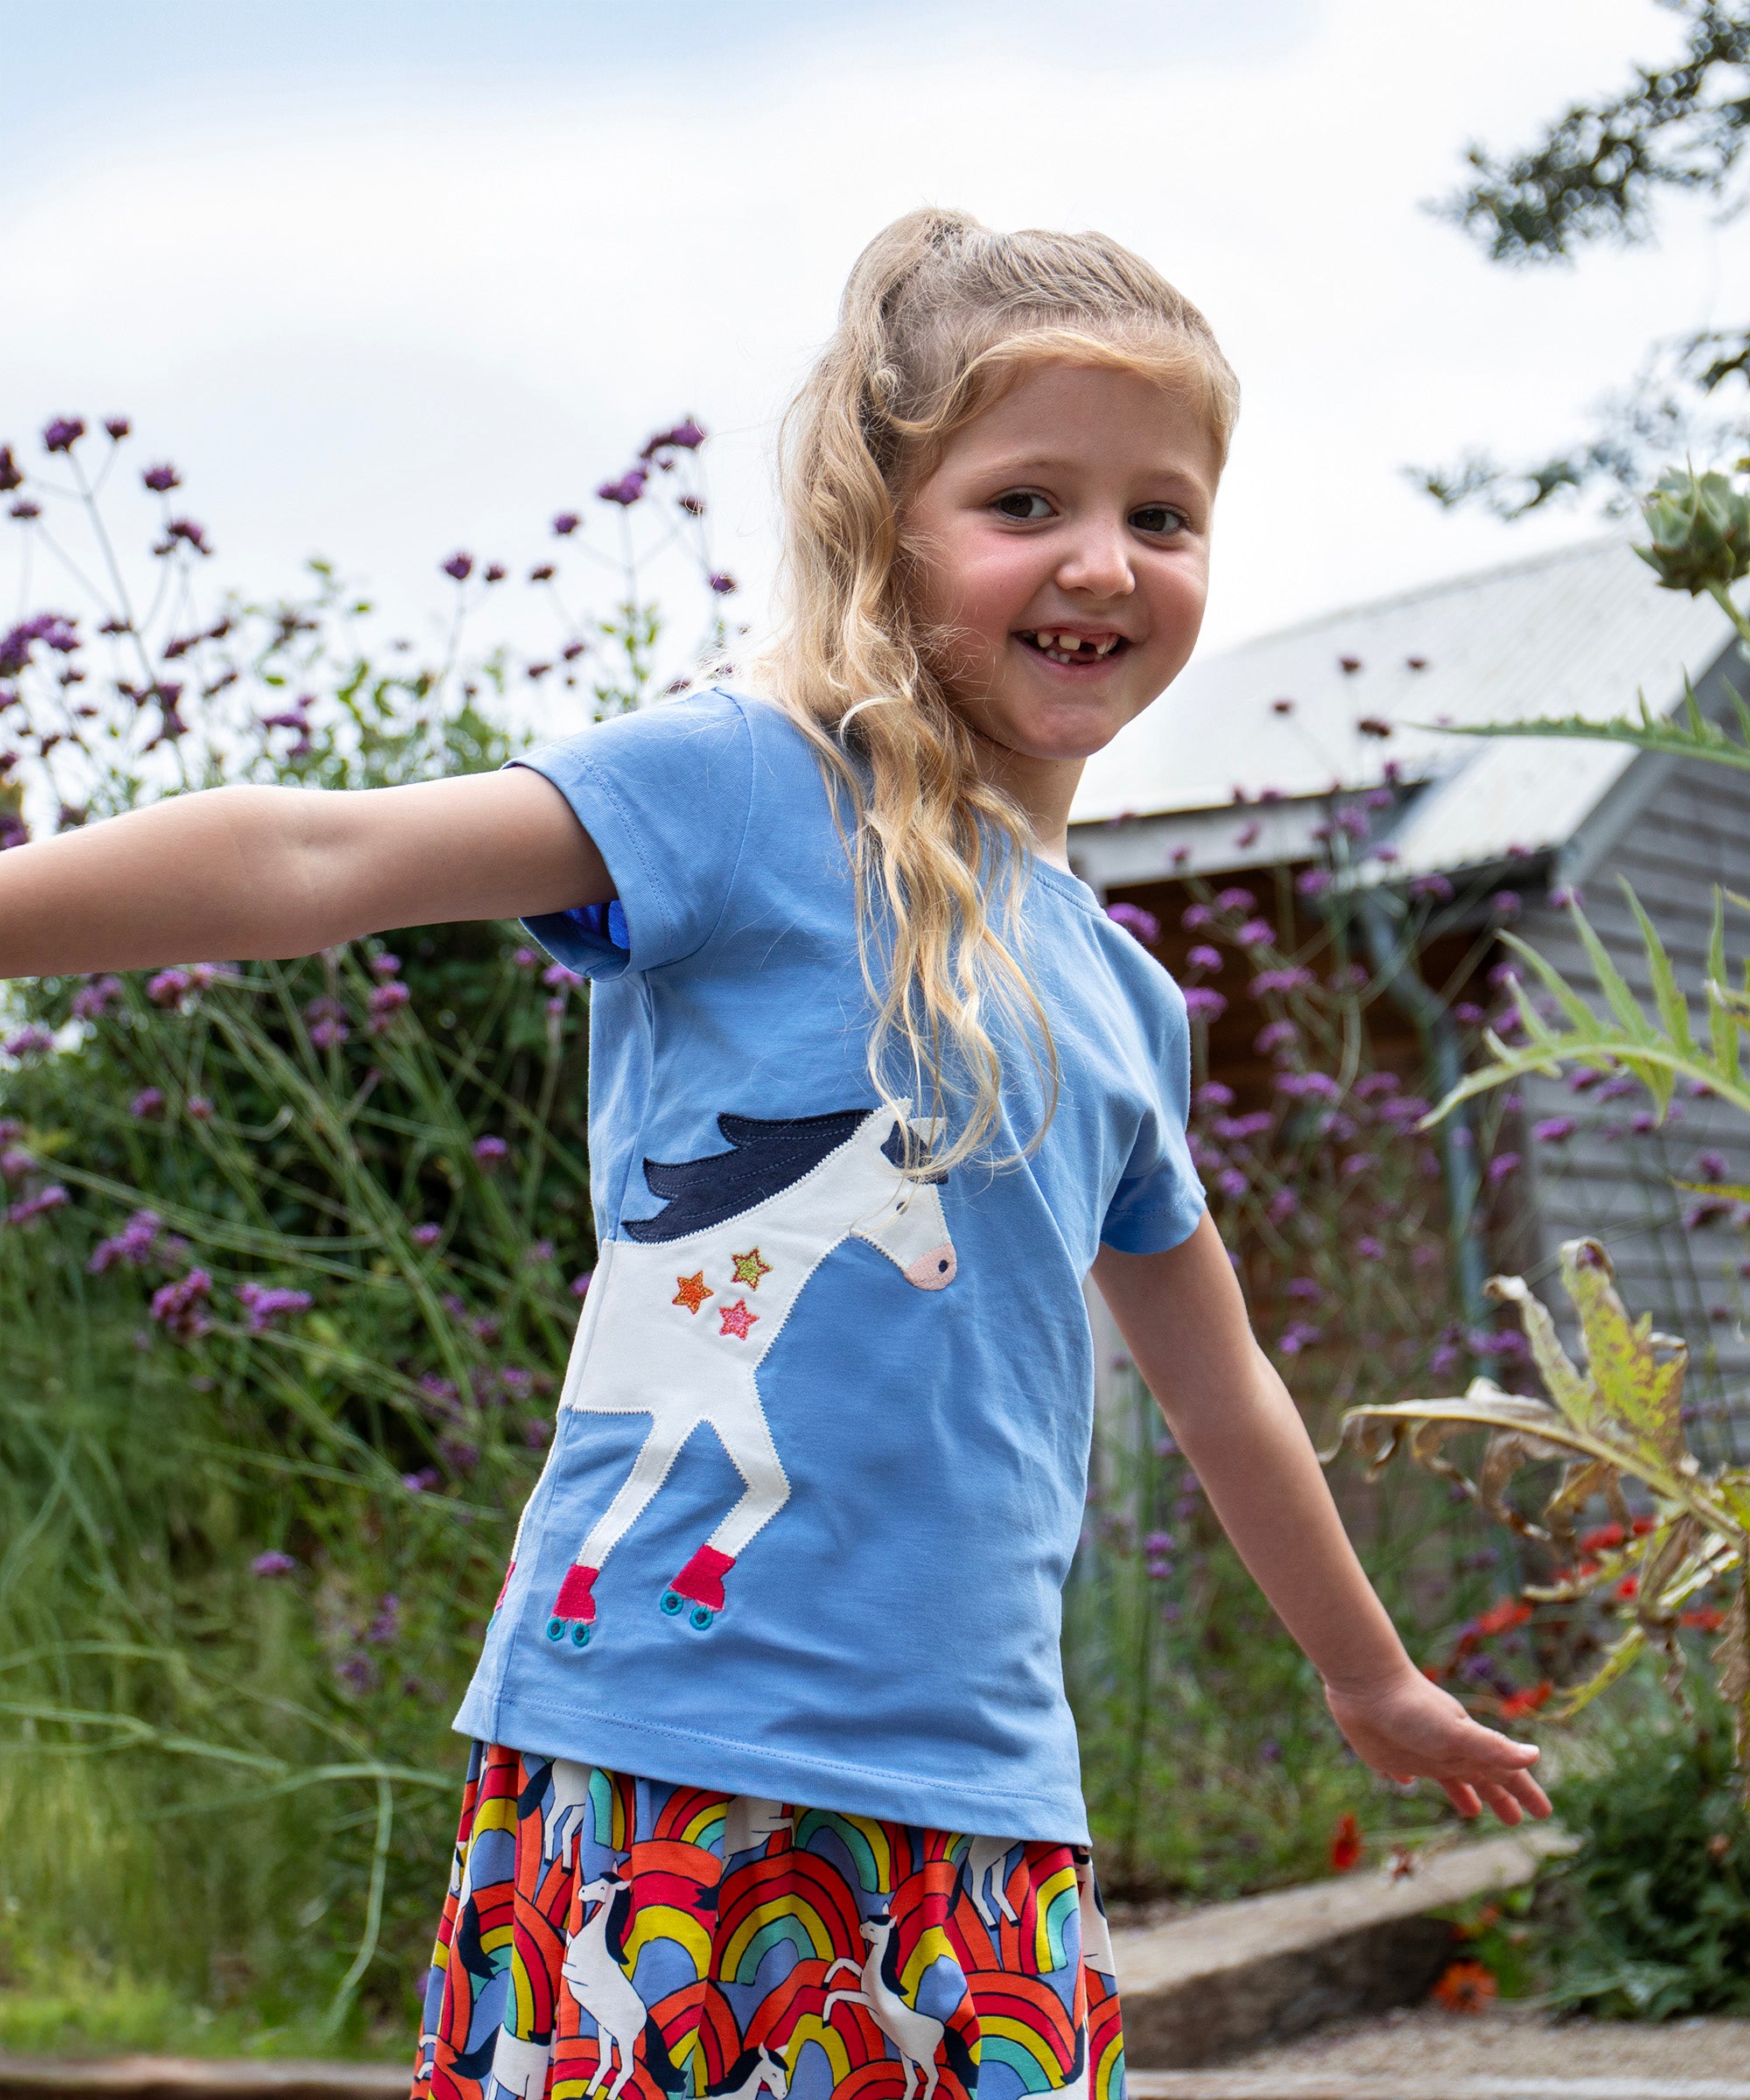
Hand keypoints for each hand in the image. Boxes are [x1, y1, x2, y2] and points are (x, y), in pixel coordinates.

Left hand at [1324, 1668, 1552, 1824]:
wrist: (1365, 1683)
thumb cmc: (1412, 1708)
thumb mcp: (1455, 1732)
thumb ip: (1492, 1747)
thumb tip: (1536, 1755)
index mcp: (1468, 1748)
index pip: (1506, 1775)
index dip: (1526, 1793)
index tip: (1545, 1813)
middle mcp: (1448, 1750)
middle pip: (1481, 1779)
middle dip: (1501, 1798)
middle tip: (1515, 1821)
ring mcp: (1419, 1752)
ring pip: (1449, 1778)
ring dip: (1463, 1793)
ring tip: (1473, 1811)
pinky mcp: (1389, 1754)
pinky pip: (1404, 1770)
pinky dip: (1411, 1778)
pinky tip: (1408, 1782)